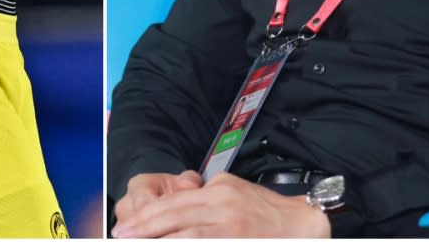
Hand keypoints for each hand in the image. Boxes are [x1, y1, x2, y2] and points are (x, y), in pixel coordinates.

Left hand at [112, 172, 330, 238]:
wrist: (306, 225)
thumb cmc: (267, 211)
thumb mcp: (234, 192)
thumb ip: (206, 198)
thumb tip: (175, 207)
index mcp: (219, 190)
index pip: (174, 203)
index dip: (146, 216)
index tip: (125, 228)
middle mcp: (223, 206)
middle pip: (174, 218)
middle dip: (144, 230)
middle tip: (122, 236)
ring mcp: (232, 227)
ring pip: (187, 235)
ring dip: (160, 240)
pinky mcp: (238, 241)